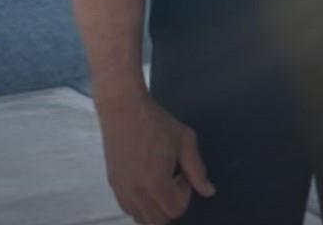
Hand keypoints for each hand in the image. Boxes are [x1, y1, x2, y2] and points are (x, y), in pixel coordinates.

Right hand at [96, 94, 214, 224]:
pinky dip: (141, 204)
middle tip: (174, 180)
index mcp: (155, 183)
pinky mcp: (113, 185)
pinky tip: (146, 181)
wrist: (124, 109)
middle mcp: (136, 193)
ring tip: (160, 181)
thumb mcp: (184, 141)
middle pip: (158, 220)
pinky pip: (129, 208)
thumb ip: (197, 170)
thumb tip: (209, 192)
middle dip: (172, 205)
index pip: (175, 210)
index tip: (183, 173)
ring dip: (156, 207)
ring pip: (142, 218)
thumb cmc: (157, 123)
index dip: (185, 194)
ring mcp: (122, 191)